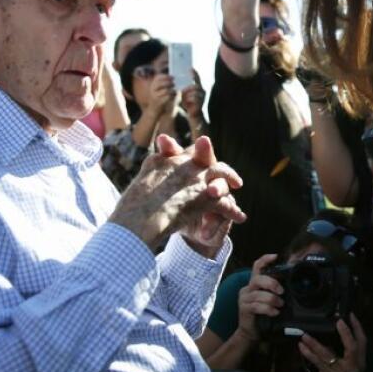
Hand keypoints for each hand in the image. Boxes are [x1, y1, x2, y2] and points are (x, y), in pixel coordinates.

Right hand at [110, 135, 244, 251]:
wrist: (138, 219)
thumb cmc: (132, 207)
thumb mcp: (141, 180)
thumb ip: (151, 169)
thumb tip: (154, 160)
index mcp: (167, 160)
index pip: (187, 152)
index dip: (196, 155)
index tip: (200, 158)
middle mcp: (185, 165)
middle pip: (206, 156)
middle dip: (215, 159)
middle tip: (221, 166)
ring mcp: (197, 179)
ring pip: (221, 173)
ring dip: (230, 178)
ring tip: (237, 184)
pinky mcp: (207, 198)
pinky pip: (225, 203)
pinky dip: (233, 210)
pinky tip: (240, 217)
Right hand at [143, 74, 178, 117]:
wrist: (154, 111)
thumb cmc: (159, 98)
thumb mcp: (159, 90)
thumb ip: (164, 84)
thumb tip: (173, 78)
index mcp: (153, 85)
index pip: (158, 77)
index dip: (166, 76)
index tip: (173, 77)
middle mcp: (152, 90)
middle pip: (162, 83)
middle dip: (170, 83)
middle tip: (174, 84)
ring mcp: (155, 96)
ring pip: (166, 90)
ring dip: (172, 90)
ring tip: (175, 91)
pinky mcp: (158, 102)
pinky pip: (167, 97)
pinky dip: (172, 96)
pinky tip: (174, 96)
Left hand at [180, 68, 204, 117]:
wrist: (193, 115)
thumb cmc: (188, 104)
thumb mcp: (185, 95)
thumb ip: (183, 89)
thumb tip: (178, 84)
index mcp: (198, 88)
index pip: (197, 78)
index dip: (194, 73)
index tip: (190, 69)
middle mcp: (202, 91)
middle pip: (196, 86)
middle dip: (188, 89)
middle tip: (182, 92)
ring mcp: (203, 97)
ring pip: (195, 92)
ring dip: (188, 95)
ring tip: (184, 99)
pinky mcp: (202, 103)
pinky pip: (195, 99)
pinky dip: (189, 100)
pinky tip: (187, 103)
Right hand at [237, 253, 282, 342]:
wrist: (251, 332)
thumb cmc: (263, 314)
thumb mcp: (269, 299)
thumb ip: (275, 291)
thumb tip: (290, 285)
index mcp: (254, 283)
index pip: (257, 266)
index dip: (265, 259)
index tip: (275, 256)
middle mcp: (247, 288)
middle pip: (257, 279)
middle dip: (271, 283)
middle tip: (281, 291)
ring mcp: (244, 298)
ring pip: (259, 294)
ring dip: (272, 299)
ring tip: (280, 305)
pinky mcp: (244, 308)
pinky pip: (257, 306)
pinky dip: (268, 309)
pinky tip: (274, 312)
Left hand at [299, 314, 366, 371]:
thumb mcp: (348, 368)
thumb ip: (343, 354)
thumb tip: (330, 336)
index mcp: (360, 362)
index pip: (362, 342)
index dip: (357, 328)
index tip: (351, 315)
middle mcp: (353, 367)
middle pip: (352, 346)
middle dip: (345, 332)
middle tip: (338, 320)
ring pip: (328, 353)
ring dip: (315, 342)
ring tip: (305, 334)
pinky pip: (318, 361)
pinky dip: (308, 352)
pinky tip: (301, 346)